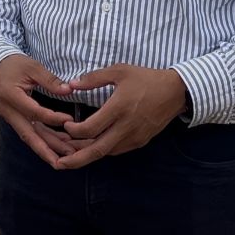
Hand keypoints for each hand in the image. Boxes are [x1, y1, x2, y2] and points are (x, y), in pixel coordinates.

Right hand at [0, 54, 73, 166]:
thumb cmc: (14, 64)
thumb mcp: (32, 66)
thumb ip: (50, 80)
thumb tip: (68, 90)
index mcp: (11, 96)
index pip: (34, 112)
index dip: (52, 117)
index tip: (70, 120)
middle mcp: (9, 111)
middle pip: (28, 135)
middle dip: (45, 150)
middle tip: (62, 162)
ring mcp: (11, 118)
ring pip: (30, 137)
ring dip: (48, 148)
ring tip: (67, 157)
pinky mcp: (16, 120)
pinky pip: (31, 133)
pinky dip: (45, 140)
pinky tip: (60, 144)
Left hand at [55, 65, 186, 169]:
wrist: (176, 92)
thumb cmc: (146, 79)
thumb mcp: (119, 71)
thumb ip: (94, 78)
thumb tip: (71, 84)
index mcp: (118, 109)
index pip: (91, 129)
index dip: (74, 131)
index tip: (66, 125)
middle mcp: (125, 127)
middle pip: (97, 150)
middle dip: (76, 159)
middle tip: (58, 163)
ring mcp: (134, 137)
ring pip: (106, 153)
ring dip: (88, 155)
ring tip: (71, 154)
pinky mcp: (140, 141)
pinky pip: (117, 150)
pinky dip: (102, 151)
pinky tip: (92, 147)